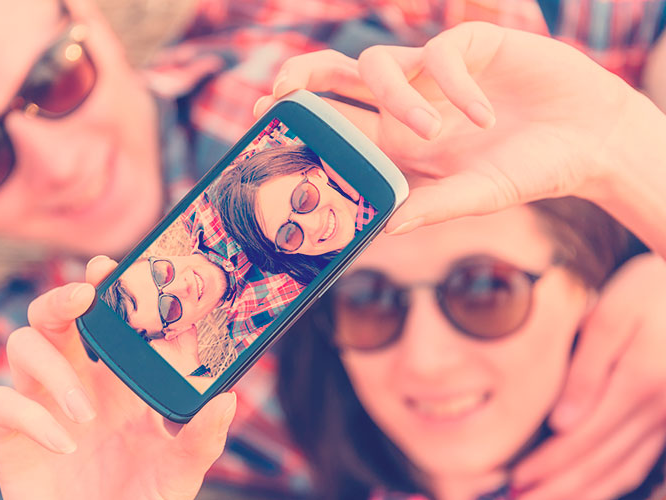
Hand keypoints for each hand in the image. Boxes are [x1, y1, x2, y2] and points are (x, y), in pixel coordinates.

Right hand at [0, 256, 236, 499]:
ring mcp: (39, 403)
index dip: (99, 286)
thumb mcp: (180, 471)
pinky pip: (1, 402)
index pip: (101, 316)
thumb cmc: (141, 499)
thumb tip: (227, 398)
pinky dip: (33, 416)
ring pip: (20, 346)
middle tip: (84, 297)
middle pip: (51, 316)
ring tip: (86, 413)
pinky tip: (66, 443)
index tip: (108, 267)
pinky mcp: (9, 434)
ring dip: (54, 370)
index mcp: (116, 377)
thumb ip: (201, 439)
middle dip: (62, 298)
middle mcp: (75, 380)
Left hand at [254, 22, 648, 236]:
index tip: (264, 117)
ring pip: (383, 65)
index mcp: (399, 142)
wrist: (589, 142)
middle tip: (282, 91)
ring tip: (432, 134)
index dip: (301, 117)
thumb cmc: (530, 172)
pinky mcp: (471, 45)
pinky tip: (483, 119)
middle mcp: (408, 104)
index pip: (338, 123)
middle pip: (340, 77)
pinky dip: (456, 86)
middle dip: (305, 76)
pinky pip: (442, 53)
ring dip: (398, 97)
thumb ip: (431, 206)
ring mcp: (435, 74)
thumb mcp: (477, 196)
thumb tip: (384, 228)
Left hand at [512, 253, 665, 499]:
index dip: (547, 463)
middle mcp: (657, 409)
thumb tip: (561, 423)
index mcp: (638, 382)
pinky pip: (640, 463)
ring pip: (621, 470)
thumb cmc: (647, 292)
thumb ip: (586, 368)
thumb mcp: (613, 314)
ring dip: (582, 493)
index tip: (516, 478)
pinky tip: (587, 493)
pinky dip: (611, 483)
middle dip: (557, 487)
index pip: (581, 437)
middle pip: (599, 461)